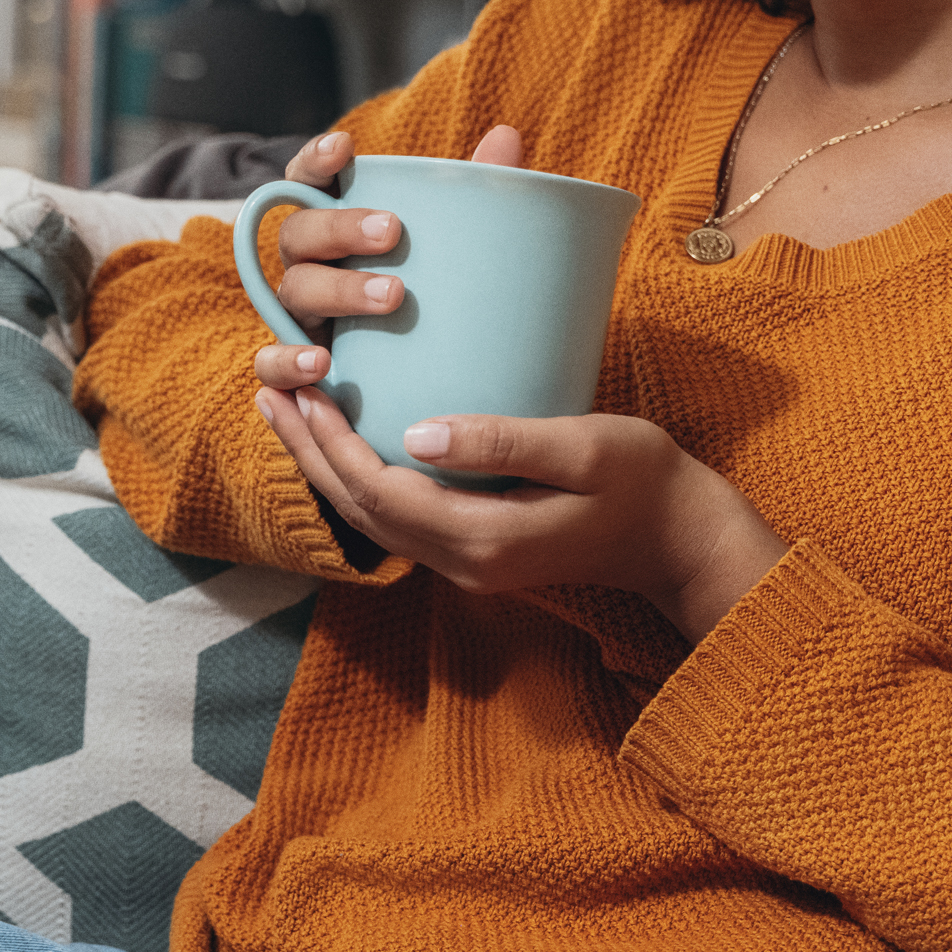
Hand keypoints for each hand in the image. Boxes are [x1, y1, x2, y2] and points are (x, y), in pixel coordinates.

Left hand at [252, 396, 787, 642]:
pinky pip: (399, 517)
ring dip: (326, 466)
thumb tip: (414, 433)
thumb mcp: (582, 447)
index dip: (331, 442)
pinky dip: (361, 478)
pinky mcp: (477, 550)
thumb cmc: (644, 479)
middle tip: (269, 391)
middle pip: (361, 510)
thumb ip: (502, 441)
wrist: (682, 539)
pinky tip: (347, 441)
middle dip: (310, 451)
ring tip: (289, 412)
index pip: (379, 491)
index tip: (302, 388)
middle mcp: (464, 562)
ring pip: (373, 519)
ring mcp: (469, 563)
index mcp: (483, 538)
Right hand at [254, 123, 523, 390]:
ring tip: (394, 296)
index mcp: (333, 226)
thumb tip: (506, 136)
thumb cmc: (435, 296)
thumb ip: (473, 198)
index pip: (307, 181)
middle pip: (299, 233)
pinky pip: (270, 365)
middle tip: (393, 230)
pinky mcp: (294, 366)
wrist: (428, 379)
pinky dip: (287, 362)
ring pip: (293, 290)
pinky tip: (323, 363)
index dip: (316, 161)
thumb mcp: (454, 249)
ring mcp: (297, 315)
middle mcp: (306, 264)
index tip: (346, 148)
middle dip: (340, 226)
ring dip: (337, 289)